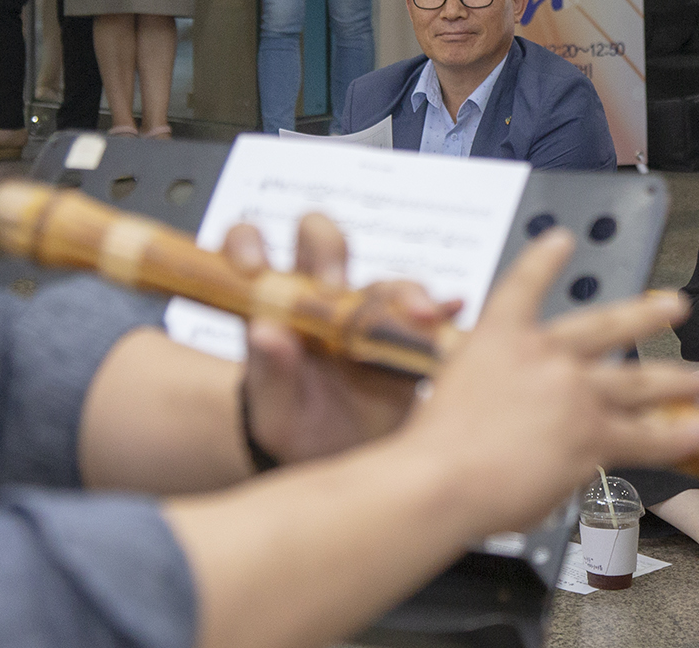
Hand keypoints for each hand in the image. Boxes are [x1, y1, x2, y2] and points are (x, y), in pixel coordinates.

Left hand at [227, 214, 458, 465]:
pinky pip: (425, 312)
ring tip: (419, 316)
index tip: (253, 267)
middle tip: (333, 288)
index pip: (250, 244)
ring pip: (384, 280)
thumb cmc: (297, 430)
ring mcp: (364, 313)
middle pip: (321, 239)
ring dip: (403, 290)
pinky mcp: (403, 334)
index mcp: (274, 307)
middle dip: (328, 250)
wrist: (338, 460)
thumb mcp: (275, 413)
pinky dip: (441, 308)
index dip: (247, 241)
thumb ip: (268, 375)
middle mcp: (319, 298)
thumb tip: (264, 331)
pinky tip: (452, 311)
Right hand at [399, 231, 698, 538]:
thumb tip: (509, 406)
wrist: (442, 476)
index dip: (545, 259)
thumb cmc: (435, 443)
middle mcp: (544, 354)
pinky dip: (677, 437)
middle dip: (644, 314)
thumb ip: (486, 382)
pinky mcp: (593, 436)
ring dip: (674, 380)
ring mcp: (574, 392)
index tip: (562, 239)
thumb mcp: (446, 386)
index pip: (524, 285)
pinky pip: (646, 437)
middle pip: (605, 326)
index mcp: (499, 335)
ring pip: (637, 383)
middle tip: (673, 306)